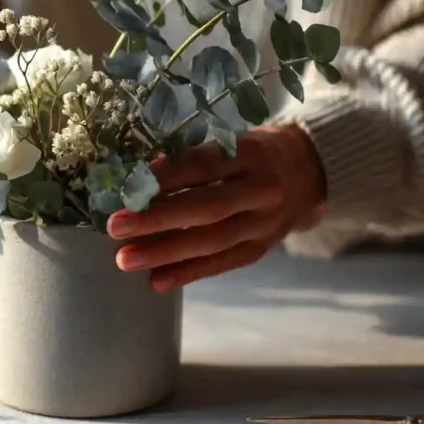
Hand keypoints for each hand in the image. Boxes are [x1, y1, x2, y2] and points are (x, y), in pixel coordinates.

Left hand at [106, 125, 326, 291]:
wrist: (308, 173)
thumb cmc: (251, 153)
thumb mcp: (229, 142)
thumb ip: (188, 156)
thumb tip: (135, 172)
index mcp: (251, 153)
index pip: (203, 165)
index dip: (164, 176)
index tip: (127, 185)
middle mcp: (262, 190)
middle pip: (207, 207)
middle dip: (157, 218)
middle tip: (115, 226)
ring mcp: (265, 224)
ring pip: (212, 242)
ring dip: (165, 252)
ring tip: (125, 259)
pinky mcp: (260, 249)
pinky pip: (221, 264)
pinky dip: (187, 273)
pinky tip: (155, 281)